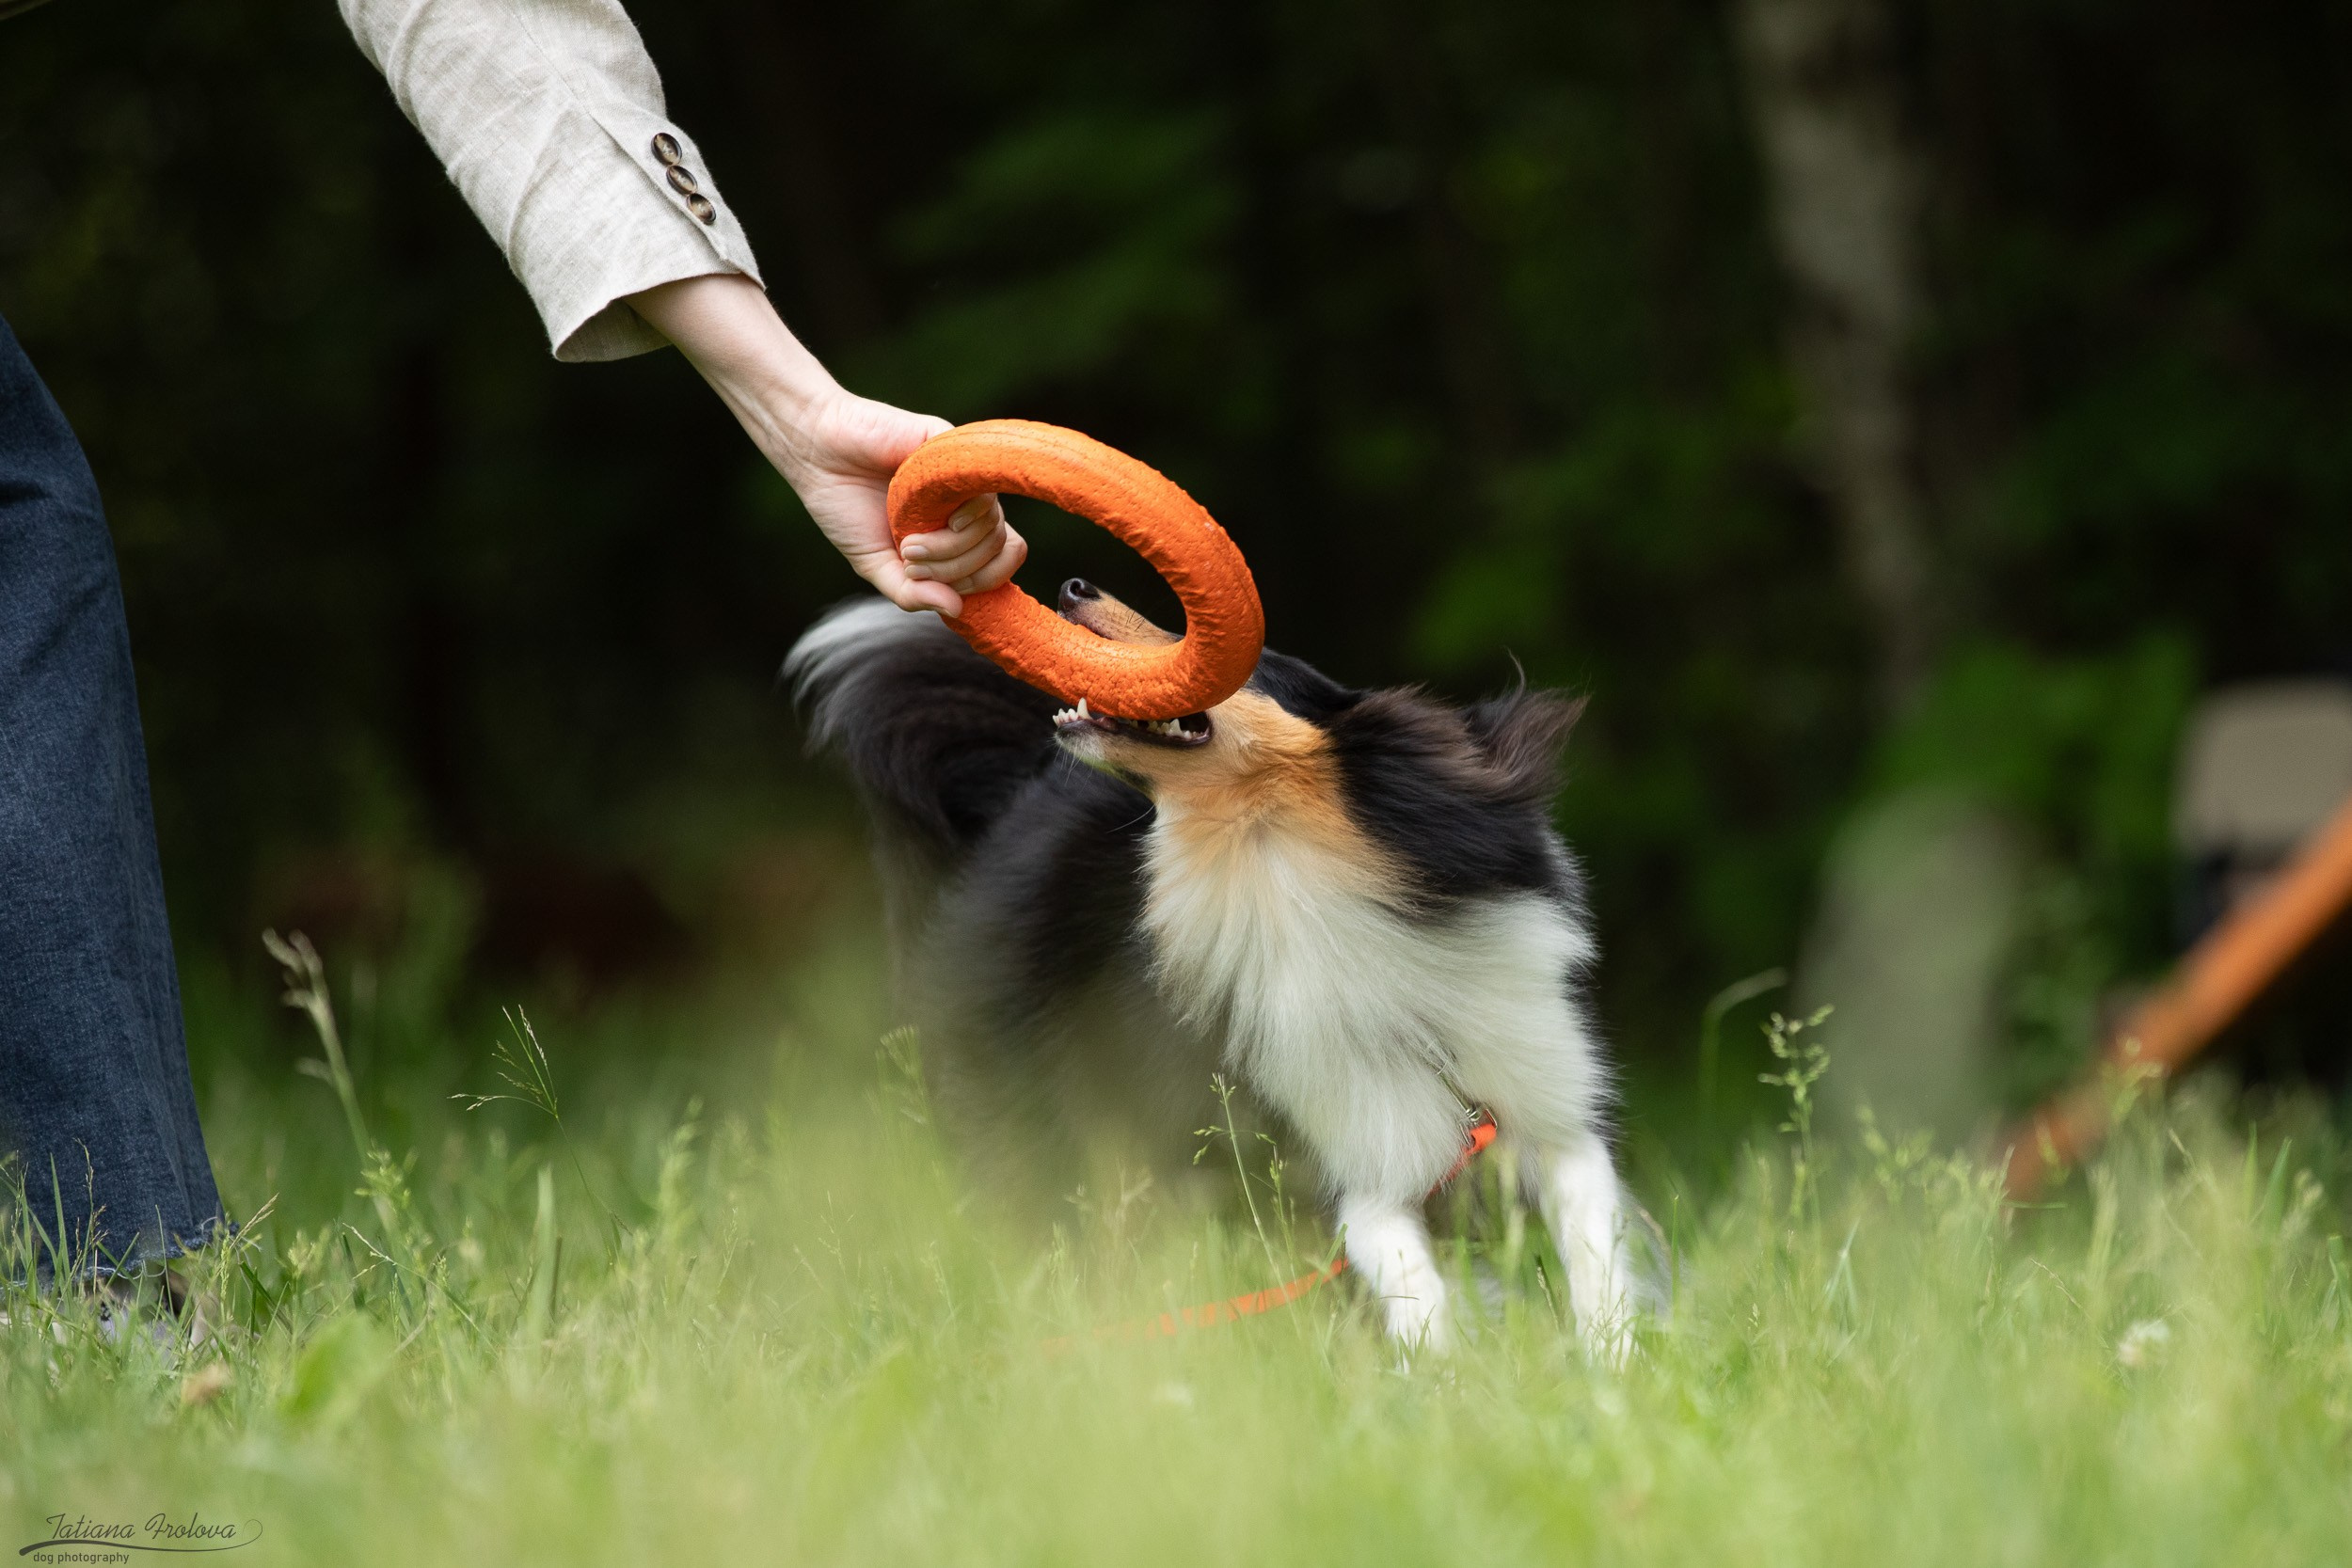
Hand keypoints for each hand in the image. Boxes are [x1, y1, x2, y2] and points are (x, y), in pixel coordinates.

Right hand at [770, 387, 1026, 616]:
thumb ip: (912, 593)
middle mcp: (965, 502)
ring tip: (906, 541)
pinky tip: (922, 513)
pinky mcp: (951, 444)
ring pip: (991, 522)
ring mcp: (961, 474)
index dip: (982, 582)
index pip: (1001, 559)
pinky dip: (958, 511)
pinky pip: (981, 484)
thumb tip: (957, 610)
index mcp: (955, 530)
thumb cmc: (844, 506)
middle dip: (954, 569)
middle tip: (910, 559)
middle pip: (995, 546)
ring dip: (947, 547)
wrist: (815, 454)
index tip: (940, 587)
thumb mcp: (875, 564)